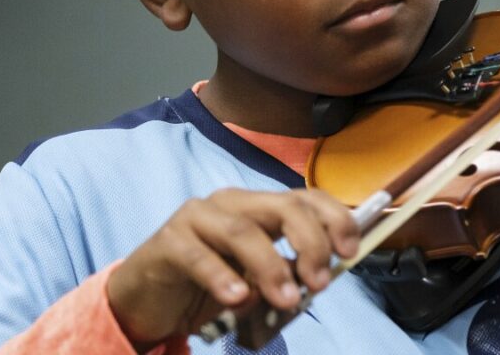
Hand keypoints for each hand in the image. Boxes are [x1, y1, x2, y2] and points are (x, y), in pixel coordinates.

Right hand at [106, 188, 359, 349]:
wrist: (148, 300)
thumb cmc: (209, 287)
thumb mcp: (257, 281)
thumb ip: (286, 273)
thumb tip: (321, 278)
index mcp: (261, 207)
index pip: (307, 199)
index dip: (335, 219)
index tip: (351, 251)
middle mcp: (233, 203)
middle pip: (284, 207)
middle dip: (311, 243)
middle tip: (319, 283)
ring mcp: (198, 216)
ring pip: (244, 231)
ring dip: (271, 267)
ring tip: (286, 300)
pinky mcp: (168, 240)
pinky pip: (198, 255)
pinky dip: (221, 277)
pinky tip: (236, 298)